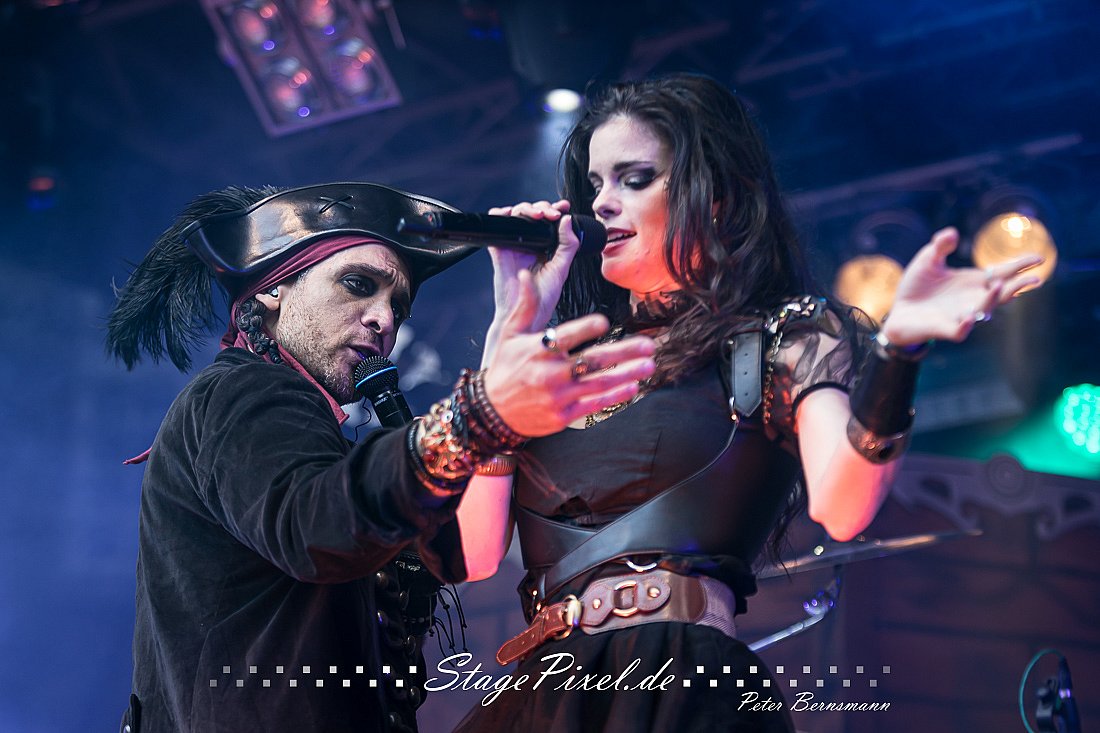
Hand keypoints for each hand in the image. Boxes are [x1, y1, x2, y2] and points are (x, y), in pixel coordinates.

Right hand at [482, 200, 579, 362]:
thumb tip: (567, 221)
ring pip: (516, 216)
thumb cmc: (541, 299)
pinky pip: (495, 229)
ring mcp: (514, 247)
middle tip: (551, 215)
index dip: (554, 210)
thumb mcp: (561, 270)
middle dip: (542, 207)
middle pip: (532, 214)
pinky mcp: (499, 251)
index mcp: (545, 248)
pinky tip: (510, 214)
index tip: (563, 207)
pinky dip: (499, 216)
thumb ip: (568, 245)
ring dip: (525, 209)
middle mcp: (529, 245)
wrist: (525, 315)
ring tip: (538, 216)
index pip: (549, 222)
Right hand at [482, 269, 655, 436]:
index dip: (586, 328)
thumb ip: (526, 305)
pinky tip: (632, 387)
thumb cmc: (504, 368)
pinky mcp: (563, 415)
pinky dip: (615, 396)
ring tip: (649, 365)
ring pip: (599, 382)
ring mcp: (558, 396)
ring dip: (627, 373)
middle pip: (592, 360)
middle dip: (624, 352)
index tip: (605, 323)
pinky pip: (594, 404)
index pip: (566, 335)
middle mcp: (550, 372)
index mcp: (538, 349)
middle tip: (648, 345)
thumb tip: (525, 275)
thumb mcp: (510, 334)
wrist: (493, 412)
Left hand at [881, 227, 1042, 344]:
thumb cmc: (916, 287)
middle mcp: (972, 299)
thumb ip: (940, 246)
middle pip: (1002, 293)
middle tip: (1035, 279)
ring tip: (1002, 286)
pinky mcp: (944, 329)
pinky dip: (966, 325)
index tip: (1040, 258)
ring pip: (984, 309)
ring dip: (993, 299)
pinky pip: (959, 330)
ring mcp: (960, 315)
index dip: (1021, 266)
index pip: (1003, 273)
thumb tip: (952, 233)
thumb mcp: (928, 260)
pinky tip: (970, 317)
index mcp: (973, 282)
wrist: (897, 312)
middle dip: (1019, 286)